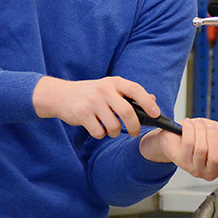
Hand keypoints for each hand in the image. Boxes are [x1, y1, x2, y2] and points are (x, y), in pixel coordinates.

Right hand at [33, 76, 156, 138]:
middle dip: (134, 126)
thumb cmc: (91, 93)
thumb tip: (153, 100)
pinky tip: (97, 127)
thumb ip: (131, 94)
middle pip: (127, 112)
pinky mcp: (82, 114)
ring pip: (114, 126)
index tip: (156, 114)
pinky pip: (99, 132)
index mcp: (114, 82)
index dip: (148, 103)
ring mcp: (93, 102)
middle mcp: (104, 90)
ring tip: (110, 128)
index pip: (136, 90)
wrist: (61, 95)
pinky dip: (101, 134)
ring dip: (115, 132)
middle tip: (135, 132)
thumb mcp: (111, 88)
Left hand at [140, 118, 217, 179]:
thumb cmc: (202, 134)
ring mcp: (194, 169)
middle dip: (214, 138)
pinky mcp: (181, 162)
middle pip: (215, 158)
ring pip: (201, 149)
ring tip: (198, 124)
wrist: (179, 133)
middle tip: (211, 128)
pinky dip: (189, 130)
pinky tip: (188, 124)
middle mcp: (209, 172)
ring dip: (200, 131)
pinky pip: (188, 144)